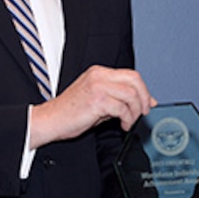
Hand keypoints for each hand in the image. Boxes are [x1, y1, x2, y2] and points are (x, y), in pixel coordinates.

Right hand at [29, 65, 155, 146]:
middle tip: (143, 112)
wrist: (50, 120)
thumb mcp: (98, 100)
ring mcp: (98, 87)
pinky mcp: (97, 101)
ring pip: (131, 94)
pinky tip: (122, 125)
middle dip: (144, 98)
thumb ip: (119, 98)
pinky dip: (127, 119)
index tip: (148, 103)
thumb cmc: (70, 113)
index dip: (143, 90)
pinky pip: (122, 108)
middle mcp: (99, 76)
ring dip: (135, 111)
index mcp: (99, 73)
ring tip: (129, 121)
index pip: (131, 75)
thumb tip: (144, 101)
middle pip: (135, 80)